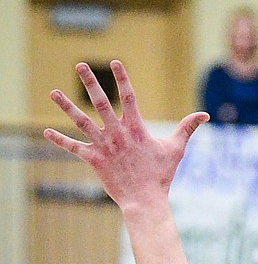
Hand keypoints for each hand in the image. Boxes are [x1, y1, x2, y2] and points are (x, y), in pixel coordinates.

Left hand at [43, 61, 206, 210]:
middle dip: (90, 82)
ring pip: (81, 121)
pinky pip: (73, 147)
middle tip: (80, 65)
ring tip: (53, 92)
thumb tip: (205, 115)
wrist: (145, 200)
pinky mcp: (94, 159)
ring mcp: (104, 146)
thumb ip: (187, 128)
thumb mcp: (176, 148)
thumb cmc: (162, 174)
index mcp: (136, 128)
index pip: (129, 97)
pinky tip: (46, 132)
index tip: (114, 63)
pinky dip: (60, 140)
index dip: (122, 78)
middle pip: (101, 102)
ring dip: (66, 106)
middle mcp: (118, 133)